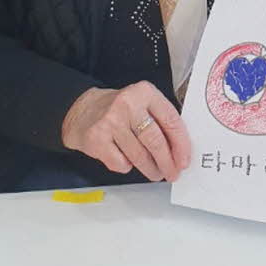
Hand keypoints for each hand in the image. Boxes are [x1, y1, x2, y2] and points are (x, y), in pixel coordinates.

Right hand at [62, 81, 191, 181]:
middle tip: (173, 173)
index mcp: (144, 92)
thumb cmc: (118, 110)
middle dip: (167, 162)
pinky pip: (121, 163)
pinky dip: (127, 166)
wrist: (81, 110)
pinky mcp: (97, 139)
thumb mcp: (142, 103)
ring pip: (139, 155)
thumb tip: (180, 150)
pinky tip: (127, 160)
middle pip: (155, 140)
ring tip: (155, 173)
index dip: (181, 144)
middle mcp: (128, 104)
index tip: (184, 159)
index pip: (171, 120)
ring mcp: (111, 122)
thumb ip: (161, 120)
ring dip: (151, 169)